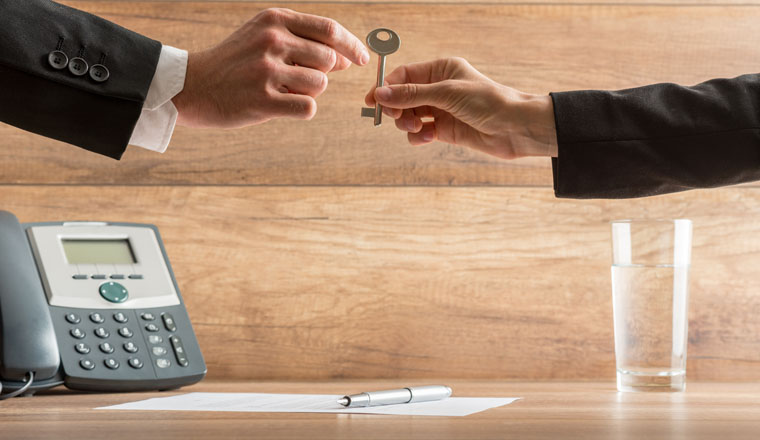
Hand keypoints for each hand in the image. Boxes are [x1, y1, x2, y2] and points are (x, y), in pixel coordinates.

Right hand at [173, 8, 368, 127]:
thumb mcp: (263, 36)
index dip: (351, 45)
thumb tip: (345, 58)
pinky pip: (308, 107)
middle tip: (298, 79)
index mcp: (274, 20)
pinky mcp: (262, 101)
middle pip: (328, 60)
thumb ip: (303, 41)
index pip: (329, 30)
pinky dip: (302, 109)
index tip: (362, 58)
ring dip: (308, 92)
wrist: (192, 86)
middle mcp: (271, 41)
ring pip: (320, 85)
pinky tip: (281, 106)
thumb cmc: (235, 62)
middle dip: (323, 73)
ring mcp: (266, 72)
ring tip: (281, 90)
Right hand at [365, 57, 557, 158]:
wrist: (515, 128)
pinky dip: (419, 136)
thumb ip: (411, 95)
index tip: (372, 102)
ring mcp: (442, 110)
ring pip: (410, 116)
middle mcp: (439, 88)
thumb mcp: (446, 94)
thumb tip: (380, 94)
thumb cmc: (488, 102)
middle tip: (397, 118)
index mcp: (441, 69)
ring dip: (408, 124)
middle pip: (403, 97)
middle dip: (397, 108)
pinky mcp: (445, 130)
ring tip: (418, 128)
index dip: (386, 88)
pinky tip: (429, 137)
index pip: (404, 75)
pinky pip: (420, 132)